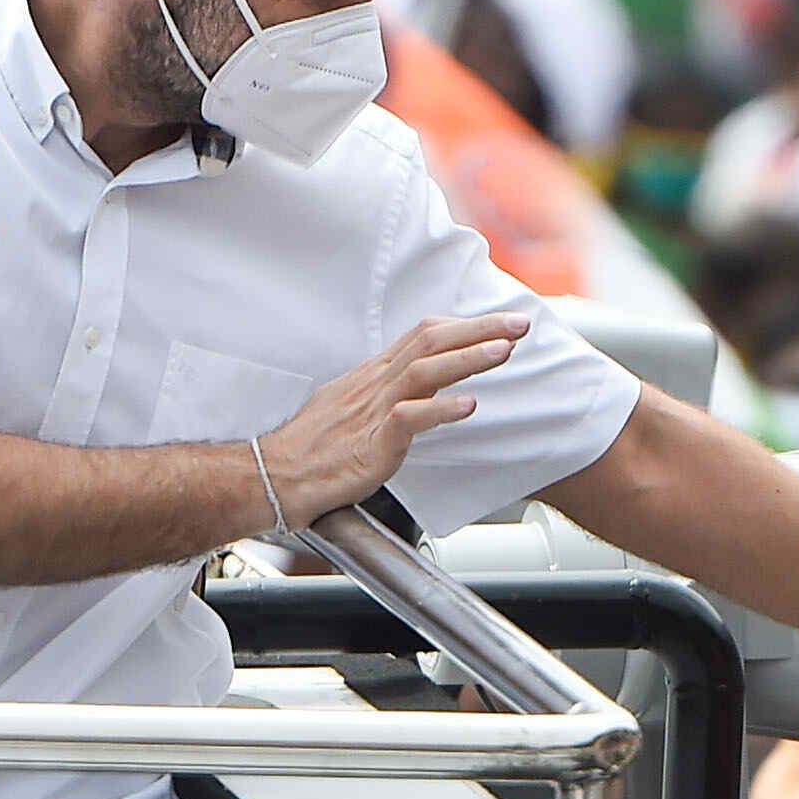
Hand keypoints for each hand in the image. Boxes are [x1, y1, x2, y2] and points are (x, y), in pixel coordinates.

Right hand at [263, 314, 525, 521]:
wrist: (278, 475)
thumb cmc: (315, 447)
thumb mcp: (352, 405)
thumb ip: (384, 391)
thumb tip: (413, 383)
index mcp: (374, 374)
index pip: (424, 335)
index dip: (464, 326)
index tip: (498, 323)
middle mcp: (377, 383)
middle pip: (432, 342)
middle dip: (480, 329)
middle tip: (519, 323)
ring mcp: (374, 410)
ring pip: (426, 371)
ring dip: (468, 358)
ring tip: (505, 350)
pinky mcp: (372, 441)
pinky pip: (410, 418)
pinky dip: (441, 409)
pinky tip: (469, 406)